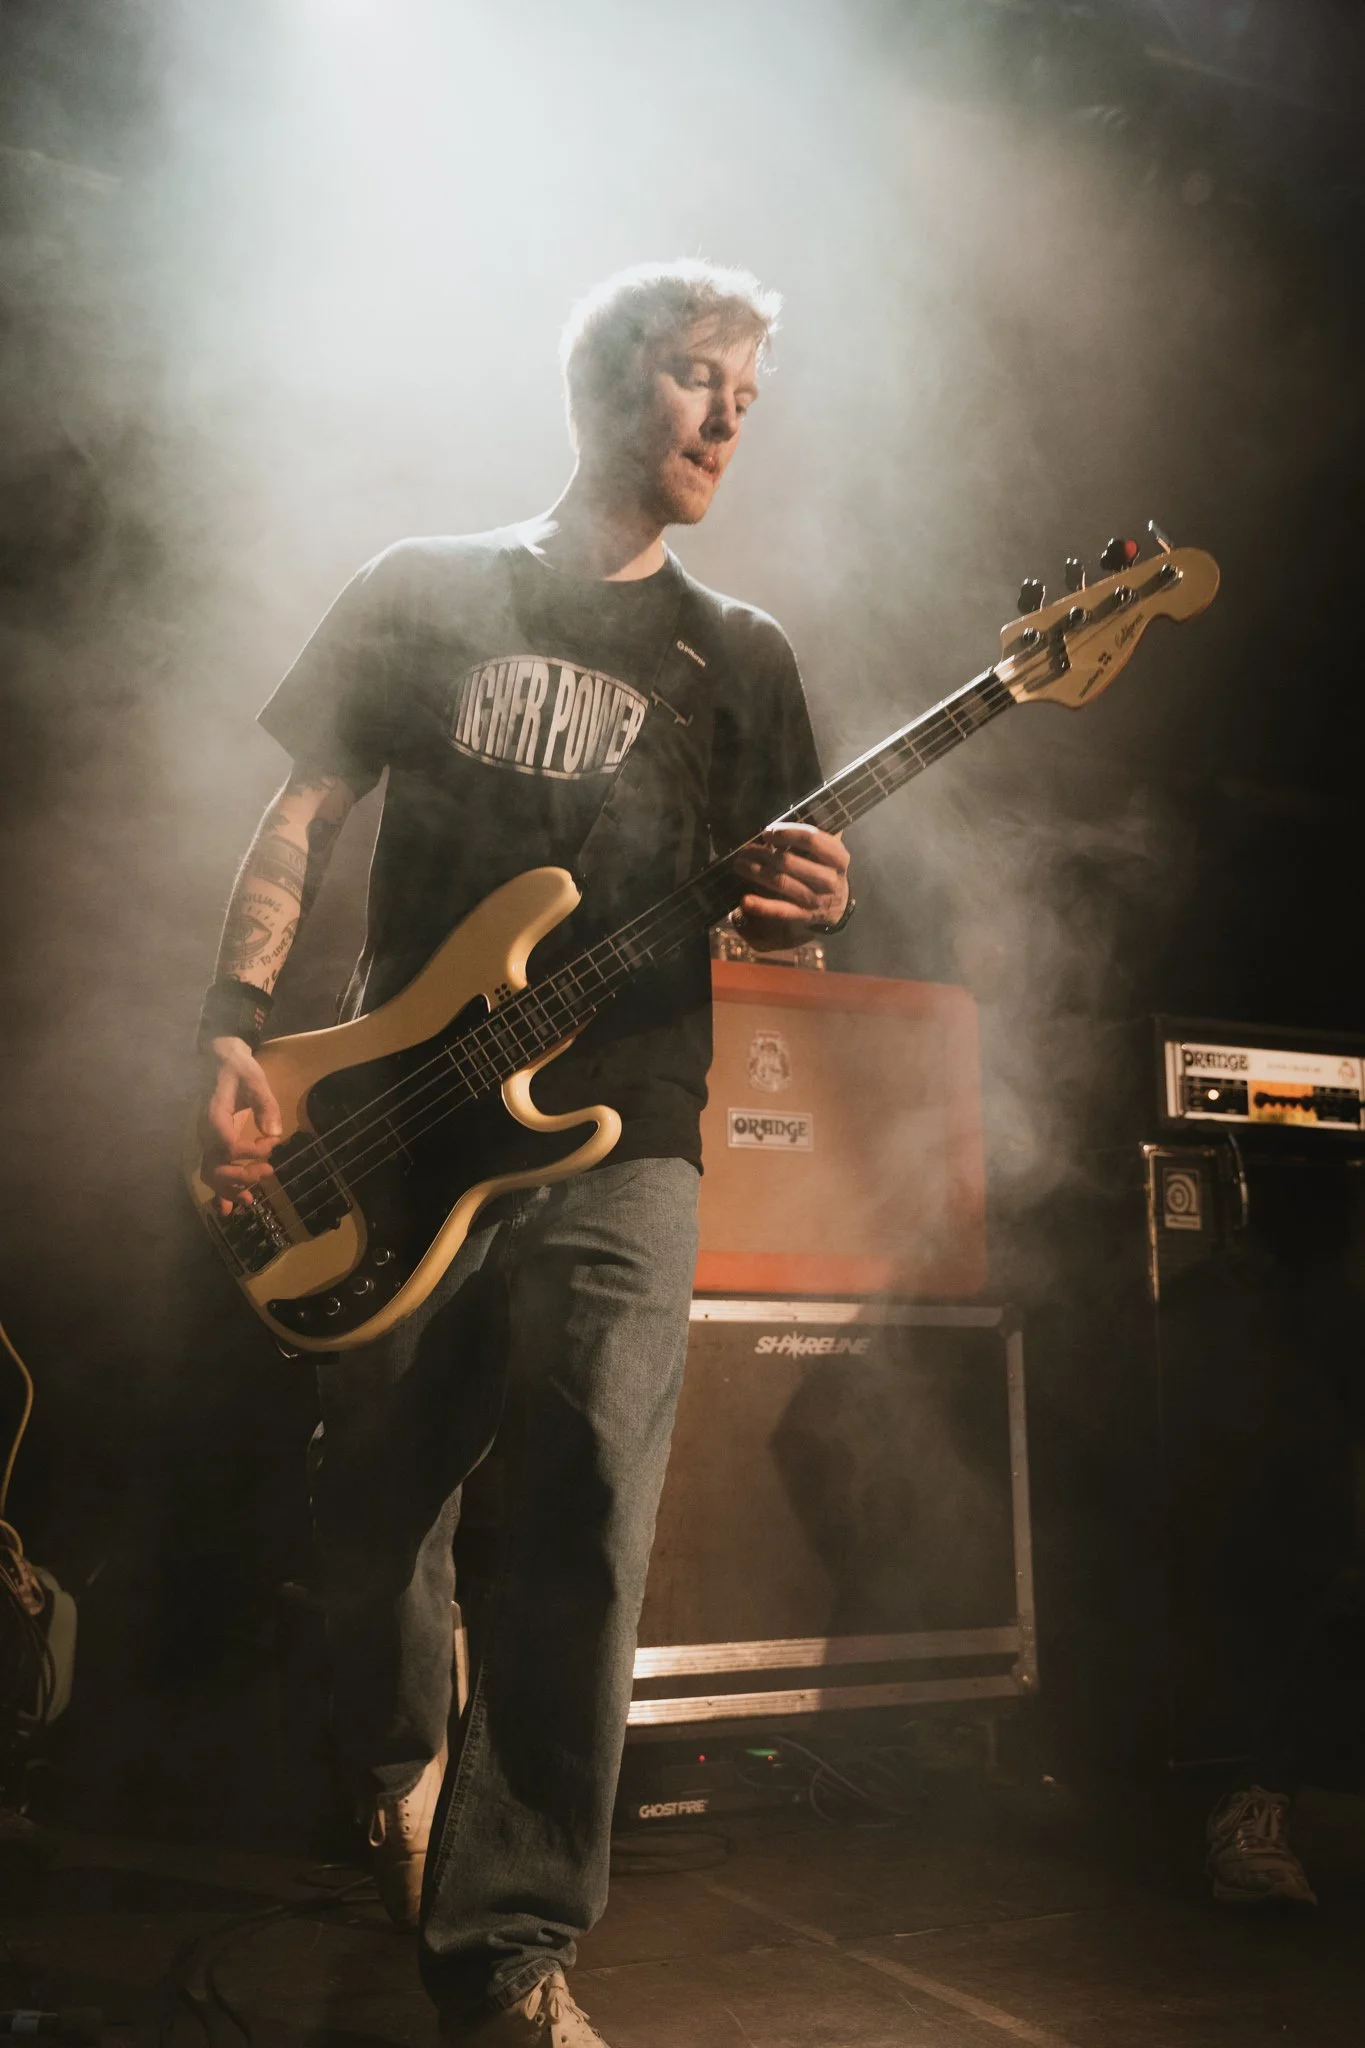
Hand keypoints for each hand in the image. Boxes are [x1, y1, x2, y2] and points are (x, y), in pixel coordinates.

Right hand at [199, 1036, 283, 1216]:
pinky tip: (230, 1209)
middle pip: (216, 1165)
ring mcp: (205, 1140)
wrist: (217, 1061)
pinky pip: (210, 1171)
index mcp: (213, 1115)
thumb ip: (266, 1104)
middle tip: (269, 1172)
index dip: (252, 1152)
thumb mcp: (255, 1078)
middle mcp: (204, 1132)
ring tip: (252, 1200)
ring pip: (211, 1174)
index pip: (228, 1145)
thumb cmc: (237, 1068)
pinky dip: (220, 1191)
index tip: (273, 1145)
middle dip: (242, 1175)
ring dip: (231, 1189)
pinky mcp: (210, 1145)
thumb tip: (275, 1133)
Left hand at [730, 824, 850, 950]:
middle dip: (762, 853)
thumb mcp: (828, 852)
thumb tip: (776, 829)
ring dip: (755, 872)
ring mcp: (816, 899)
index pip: (811, 839)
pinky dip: (761, 906)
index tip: (767, 832)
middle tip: (745, 850)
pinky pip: (780, 911)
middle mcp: (830, 879)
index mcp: (838, 857)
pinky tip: (745, 900)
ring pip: (781, 882)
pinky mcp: (803, 915)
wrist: (838, 906)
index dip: (786, 833)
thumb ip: (809, 838)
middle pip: (789, 861)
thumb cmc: (825, 870)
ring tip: (739, 865)